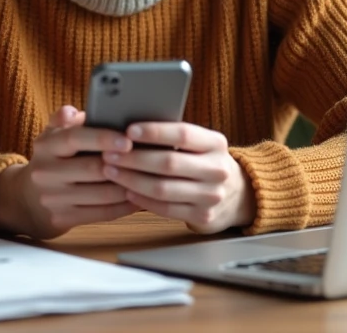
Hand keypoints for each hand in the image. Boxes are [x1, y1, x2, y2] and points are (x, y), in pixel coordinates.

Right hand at [0, 106, 137, 239]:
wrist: (26, 199)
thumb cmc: (52, 159)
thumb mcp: (52, 135)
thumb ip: (64, 120)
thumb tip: (75, 112)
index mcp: (46, 146)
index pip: (74, 138)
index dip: (103, 138)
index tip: (127, 139)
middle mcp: (46, 172)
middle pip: (92, 168)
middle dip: (124, 164)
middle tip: (149, 159)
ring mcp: (54, 198)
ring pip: (101, 194)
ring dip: (129, 186)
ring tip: (148, 178)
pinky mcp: (63, 219)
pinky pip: (101, 213)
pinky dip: (124, 206)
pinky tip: (138, 198)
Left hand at [100, 122, 254, 233]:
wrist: (237, 195)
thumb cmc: (204, 162)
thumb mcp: (200, 145)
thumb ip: (175, 138)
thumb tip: (131, 129)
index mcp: (216, 143)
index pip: (183, 134)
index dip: (154, 132)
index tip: (128, 130)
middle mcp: (217, 169)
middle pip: (169, 163)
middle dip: (134, 158)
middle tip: (109, 153)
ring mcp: (211, 195)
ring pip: (163, 188)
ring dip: (131, 180)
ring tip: (111, 171)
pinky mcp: (203, 216)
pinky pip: (165, 208)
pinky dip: (142, 200)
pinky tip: (127, 191)